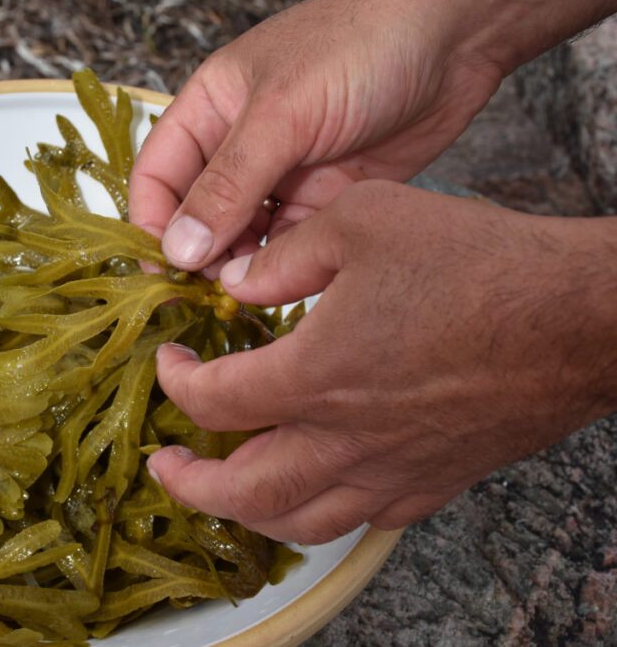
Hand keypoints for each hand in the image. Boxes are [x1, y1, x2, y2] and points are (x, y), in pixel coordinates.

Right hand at [129, 0, 504, 273]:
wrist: (458, 35)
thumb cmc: (363, 44)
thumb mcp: (282, 113)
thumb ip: (229, 184)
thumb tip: (180, 248)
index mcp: (211, 108)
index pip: (158, 176)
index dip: (153, 224)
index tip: (163, 271)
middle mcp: (241, 144)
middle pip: (197, 214)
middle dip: (198, 255)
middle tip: (206, 295)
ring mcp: (285, 173)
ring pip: (243, 236)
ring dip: (239, 267)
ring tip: (247, 294)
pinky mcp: (327, 197)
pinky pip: (290, 242)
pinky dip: (282, 267)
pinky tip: (285, 284)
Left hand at [147, 182, 616, 543]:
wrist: (579, 316)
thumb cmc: (478, 265)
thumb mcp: (361, 221)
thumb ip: (282, 256)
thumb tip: (233, 281)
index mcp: (315, 375)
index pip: (213, 402)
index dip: (176, 381)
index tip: (170, 360)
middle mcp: (345, 439)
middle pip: (241, 492)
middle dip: (190, 482)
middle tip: (166, 464)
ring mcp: (391, 470)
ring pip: (298, 522)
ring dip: (247, 511)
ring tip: (225, 490)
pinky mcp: (433, 481)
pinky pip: (360, 520)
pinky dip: (319, 511)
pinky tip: (315, 484)